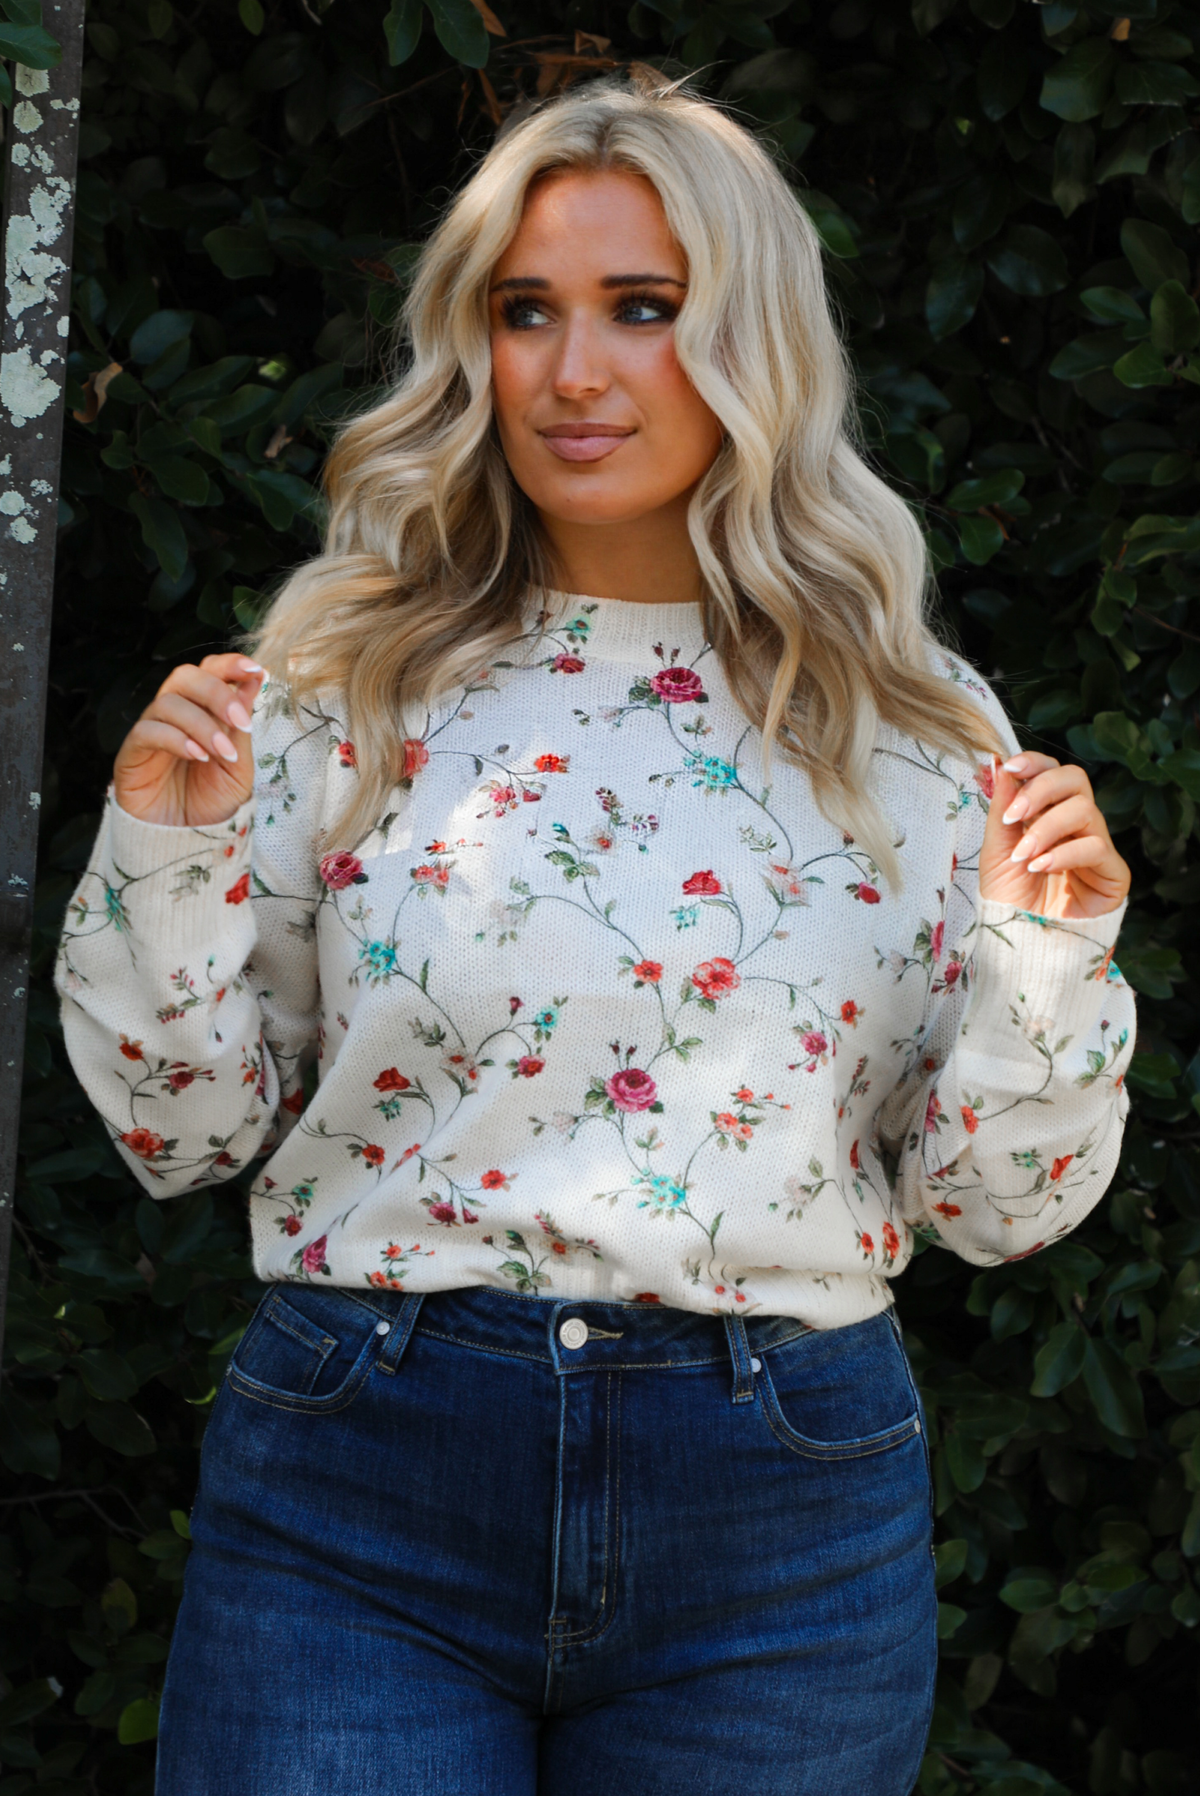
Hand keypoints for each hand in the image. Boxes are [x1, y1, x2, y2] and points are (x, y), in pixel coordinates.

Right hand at [113, 653, 265, 827]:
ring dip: (202, 724)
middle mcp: (174, 715)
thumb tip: (253, 682)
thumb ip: (240, 727)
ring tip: (222, 753)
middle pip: (184, 677)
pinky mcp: (131, 754)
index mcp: (201, 712)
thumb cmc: (211, 802)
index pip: (209, 672)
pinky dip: (176, 739)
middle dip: (217, 692)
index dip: (229, 664)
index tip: (255, 671)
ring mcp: (150, 732)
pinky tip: (198, 756)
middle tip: (240, 721)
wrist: (186, 842)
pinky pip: (147, 731)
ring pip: (168, 703)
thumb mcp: (238, 766)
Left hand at [978, 752, 1129, 919]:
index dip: (1036, 763)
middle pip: (1076, 779)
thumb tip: (1001, 766)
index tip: (1011, 767)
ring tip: (1022, 856)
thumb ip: (1002, 808)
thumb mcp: (996, 849)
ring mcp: (1096, 846)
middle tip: (1015, 816)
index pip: (1053, 771)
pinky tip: (1040, 868)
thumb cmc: (1009, 897)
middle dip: (1042, 790)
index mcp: (1048, 813)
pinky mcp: (1113, 873)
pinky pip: (1097, 846)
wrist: (1020, 942)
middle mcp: (1076, 824)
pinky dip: (1064, 853)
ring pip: (1085, 810)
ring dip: (1047, 829)